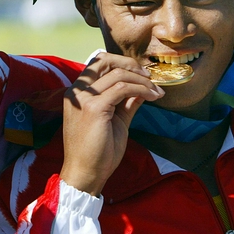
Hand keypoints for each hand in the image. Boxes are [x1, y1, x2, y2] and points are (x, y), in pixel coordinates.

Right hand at [59, 52, 163, 195]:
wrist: (86, 173)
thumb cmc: (97, 151)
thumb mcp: (115, 120)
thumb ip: (125, 102)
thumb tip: (141, 88)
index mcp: (78, 93)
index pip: (97, 63)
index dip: (121, 63)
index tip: (141, 74)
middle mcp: (78, 91)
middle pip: (103, 60)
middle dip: (129, 63)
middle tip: (149, 76)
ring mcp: (84, 98)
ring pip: (117, 73)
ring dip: (142, 80)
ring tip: (156, 91)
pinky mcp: (94, 107)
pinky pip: (123, 88)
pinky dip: (141, 89)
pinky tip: (152, 97)